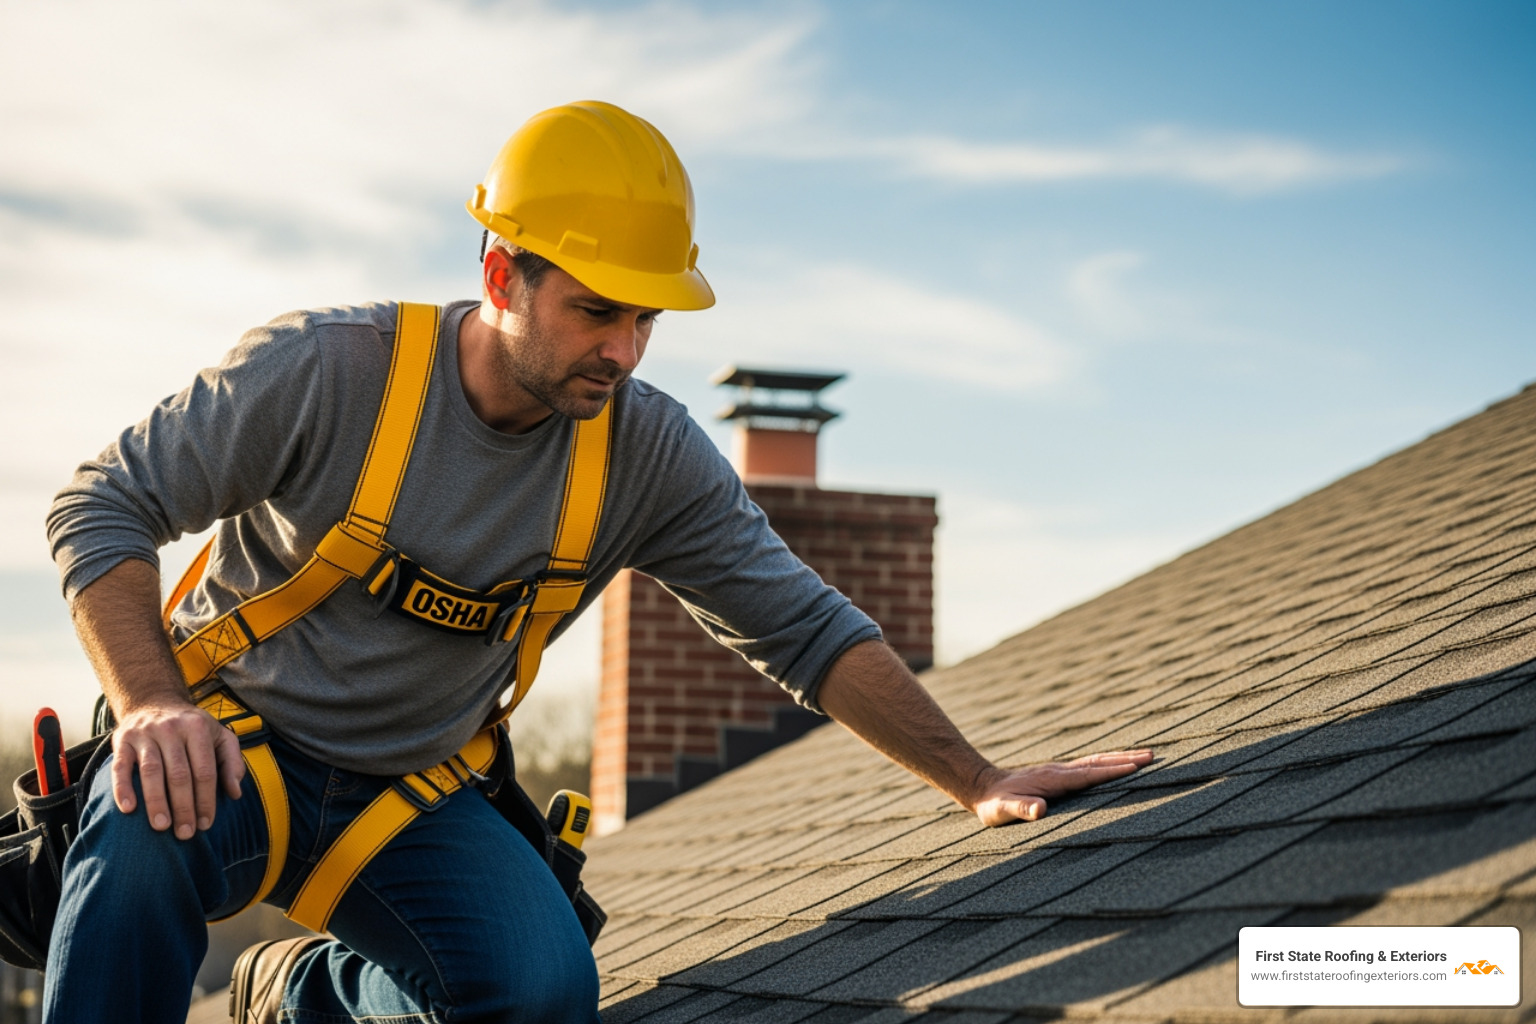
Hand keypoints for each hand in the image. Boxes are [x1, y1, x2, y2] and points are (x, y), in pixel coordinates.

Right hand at [111, 697, 244, 839]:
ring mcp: (145, 734)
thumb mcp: (220, 736)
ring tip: (161, 827)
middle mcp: (172, 729)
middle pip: (179, 774)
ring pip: (151, 771)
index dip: (206, 799)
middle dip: (183, 807)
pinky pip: (120, 767)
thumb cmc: (192, 728)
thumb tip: (235, 793)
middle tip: (185, 833)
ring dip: (156, 802)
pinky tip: (128, 809)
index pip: (205, 770)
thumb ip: (232, 762)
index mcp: (198, 728)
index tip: (205, 824)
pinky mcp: (122, 740)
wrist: (155, 702)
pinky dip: (123, 788)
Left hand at [971, 749, 1153, 826]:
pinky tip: (1116, 765)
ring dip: (1120, 759)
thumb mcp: (1003, 810)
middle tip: (1154, 756)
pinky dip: (1107, 763)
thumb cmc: (994, 804)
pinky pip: (1089, 767)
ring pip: (1095, 762)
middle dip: (1126, 760)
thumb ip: (1021, 809)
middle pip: (1098, 763)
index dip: (1113, 771)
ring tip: (1145, 757)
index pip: (1089, 775)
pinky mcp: (1058, 775)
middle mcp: (1059, 772)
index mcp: (1052, 780)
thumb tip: (1040, 810)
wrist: (982, 787)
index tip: (1136, 767)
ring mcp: (1059, 771)